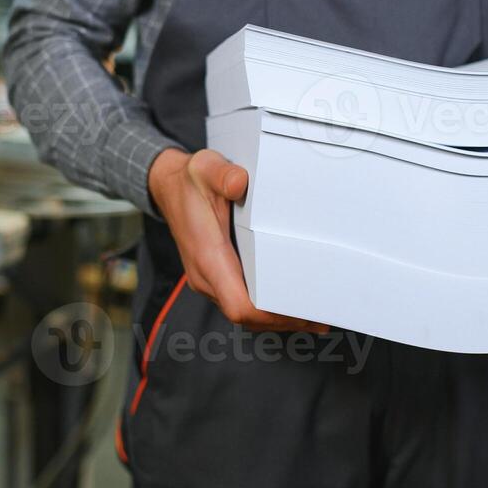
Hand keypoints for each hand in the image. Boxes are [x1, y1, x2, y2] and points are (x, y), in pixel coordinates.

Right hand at [147, 148, 327, 332]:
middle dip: (281, 320)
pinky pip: (238, 301)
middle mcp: (205, 275)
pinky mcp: (213, 277)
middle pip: (245, 316)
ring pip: (242, 312)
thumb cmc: (190, 181)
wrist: (168, 188)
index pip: (238, 304)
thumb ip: (222, 174)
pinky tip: (285, 301)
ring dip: (273, 317)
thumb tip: (239, 182)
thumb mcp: (205, 168)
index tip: (299, 313)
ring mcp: (208, 279)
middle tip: (318, 318)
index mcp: (207, 255)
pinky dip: (263, 307)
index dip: (269, 316)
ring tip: (310, 315)